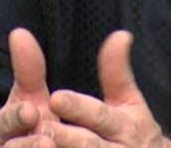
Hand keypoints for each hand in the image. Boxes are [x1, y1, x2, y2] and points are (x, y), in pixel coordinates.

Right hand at [0, 28, 61, 146]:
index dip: (17, 118)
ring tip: (51, 146)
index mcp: (8, 128)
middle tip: (48, 139)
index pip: (7, 123)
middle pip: (16, 147)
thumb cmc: (29, 124)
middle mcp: (10, 146)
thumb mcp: (27, 96)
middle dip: (31, 145)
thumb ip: (28, 69)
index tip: (32, 111)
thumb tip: (19, 32)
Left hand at [40, 30, 170, 147]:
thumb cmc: (133, 132)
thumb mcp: (130, 101)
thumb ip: (117, 71)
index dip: (79, 107)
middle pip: (88, 145)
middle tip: (39, 126)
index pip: (100, 115)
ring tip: (37, 144)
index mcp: (125, 126)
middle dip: (64, 137)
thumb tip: (121, 35)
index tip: (55, 97)